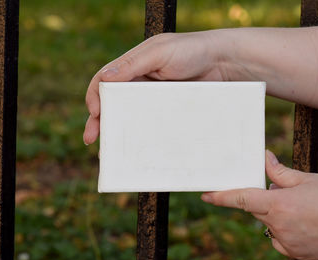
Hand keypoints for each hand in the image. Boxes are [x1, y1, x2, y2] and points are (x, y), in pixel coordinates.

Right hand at [83, 31, 230, 143]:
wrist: (225, 63)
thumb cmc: (192, 50)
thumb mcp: (160, 52)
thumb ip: (132, 64)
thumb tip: (104, 79)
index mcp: (133, 65)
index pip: (104, 81)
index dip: (94, 96)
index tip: (94, 113)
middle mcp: (139, 83)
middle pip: (112, 103)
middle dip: (99, 120)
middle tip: (91, 138)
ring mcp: (153, 99)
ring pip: (129, 117)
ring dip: (118, 132)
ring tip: (110, 152)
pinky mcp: (167, 111)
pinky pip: (150, 124)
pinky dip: (140, 136)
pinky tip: (137, 148)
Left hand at [201, 150, 317, 259]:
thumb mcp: (309, 179)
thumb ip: (280, 172)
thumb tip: (264, 160)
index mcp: (279, 204)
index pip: (242, 198)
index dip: (221, 197)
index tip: (205, 195)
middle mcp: (278, 225)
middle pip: (257, 209)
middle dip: (264, 199)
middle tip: (285, 193)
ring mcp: (286, 242)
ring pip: (268, 224)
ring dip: (276, 214)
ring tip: (303, 209)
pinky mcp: (295, 253)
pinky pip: (279, 238)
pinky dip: (284, 229)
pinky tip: (303, 223)